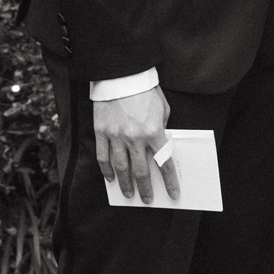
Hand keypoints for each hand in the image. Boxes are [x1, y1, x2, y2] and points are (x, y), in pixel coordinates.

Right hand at [94, 88, 180, 203]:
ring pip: (120, 168)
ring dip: (125, 184)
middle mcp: (134, 137)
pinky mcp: (101, 131)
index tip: (173, 194)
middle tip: (147, 199)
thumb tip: (158, 149)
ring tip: (128, 193)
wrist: (122, 74)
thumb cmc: (146, 90)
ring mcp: (115, 136)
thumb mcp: (163, 110)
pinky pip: (102, 156)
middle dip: (145, 188)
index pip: (164, 163)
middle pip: (141, 171)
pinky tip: (110, 178)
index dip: (169, 181)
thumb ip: (162, 130)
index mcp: (154, 131)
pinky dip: (106, 170)